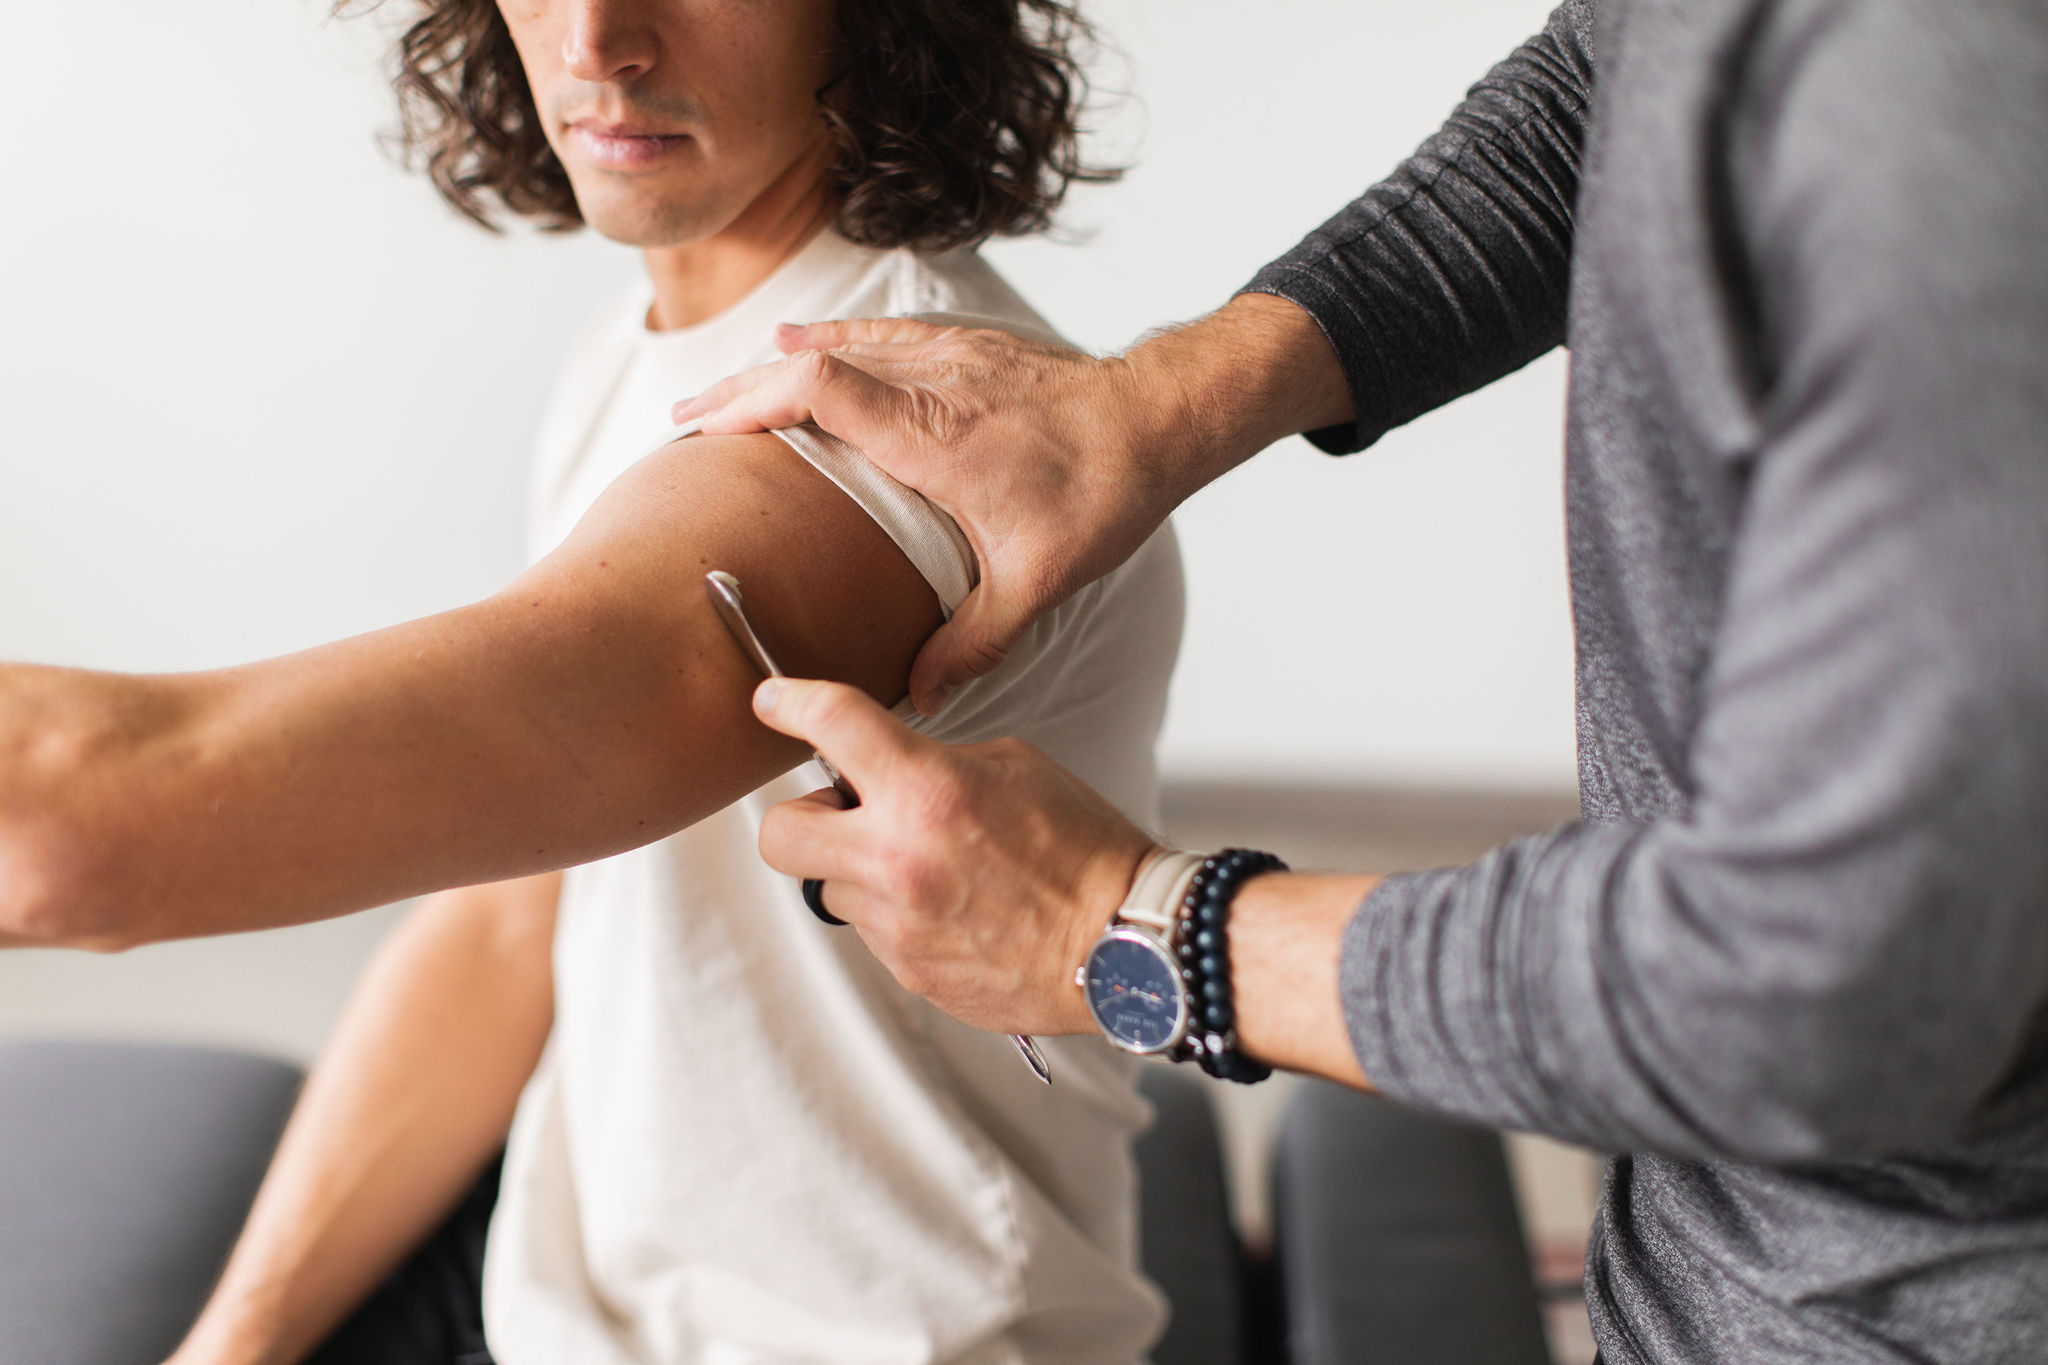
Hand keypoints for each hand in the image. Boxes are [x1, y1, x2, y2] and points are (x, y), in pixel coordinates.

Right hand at [677, 319, 1184, 713]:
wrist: (1160, 417)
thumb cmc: (1102, 490)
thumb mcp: (1037, 580)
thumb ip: (973, 640)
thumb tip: (919, 695)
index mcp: (932, 435)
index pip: (819, 391)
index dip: (753, 402)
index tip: (704, 429)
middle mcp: (930, 382)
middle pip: (811, 363)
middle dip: (740, 388)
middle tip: (684, 418)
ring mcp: (948, 355)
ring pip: (841, 344)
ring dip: (777, 366)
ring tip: (725, 393)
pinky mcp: (967, 345)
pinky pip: (879, 333)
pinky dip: (832, 342)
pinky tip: (803, 342)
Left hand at [749, 676, 1157, 1035]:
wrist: (1123, 942)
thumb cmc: (1084, 851)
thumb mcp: (1014, 766)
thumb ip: (935, 763)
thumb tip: (890, 773)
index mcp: (925, 791)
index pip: (829, 724)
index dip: (789, 703)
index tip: (773, 701)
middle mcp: (897, 859)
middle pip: (779, 834)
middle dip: (803, 818)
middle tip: (847, 813)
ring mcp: (897, 925)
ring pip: (832, 888)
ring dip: (864, 870)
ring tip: (933, 868)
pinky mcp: (908, 971)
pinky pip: (875, 932)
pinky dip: (900, 914)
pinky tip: (954, 907)